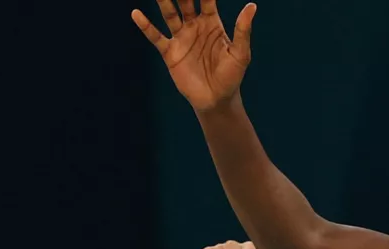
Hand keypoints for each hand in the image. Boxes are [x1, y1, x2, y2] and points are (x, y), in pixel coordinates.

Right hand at [132, 0, 256, 110]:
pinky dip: (145, 26)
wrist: (216, 100)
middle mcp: (194, 26)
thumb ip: (242, 30)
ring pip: (169, 13)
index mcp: (212, 23)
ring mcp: (181, 38)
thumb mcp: (240, 53)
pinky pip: (156, 36)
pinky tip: (136, 14)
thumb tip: (252, 6)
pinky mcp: (170, 52)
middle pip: (185, 1)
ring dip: (163, 1)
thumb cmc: (232, 76)